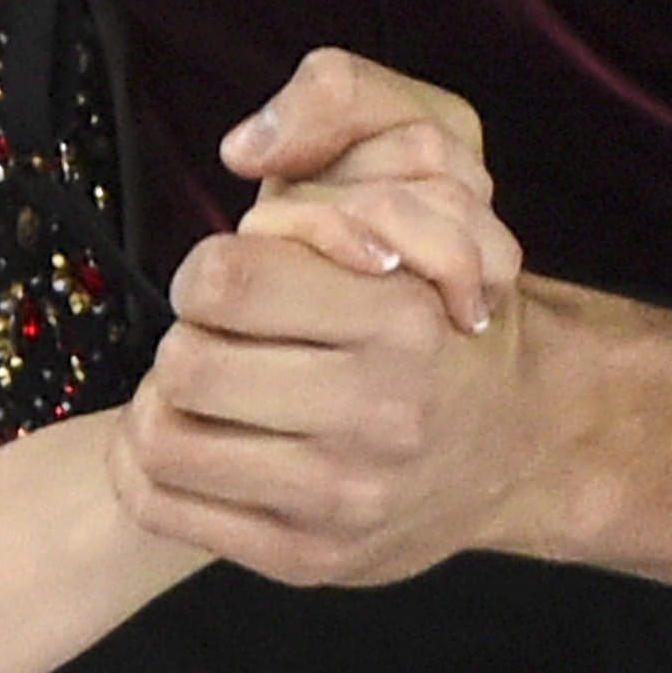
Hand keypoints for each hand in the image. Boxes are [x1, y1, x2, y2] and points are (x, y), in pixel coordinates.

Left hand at [112, 51, 536, 586]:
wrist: (525, 442)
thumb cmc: (444, 303)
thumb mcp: (428, 174)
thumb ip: (344, 114)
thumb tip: (244, 150)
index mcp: (400, 317)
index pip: (222, 281)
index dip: (210, 269)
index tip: (236, 279)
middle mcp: (377, 414)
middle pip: (184, 365)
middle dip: (188, 338)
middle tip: (221, 340)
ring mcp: (341, 497)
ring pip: (163, 439)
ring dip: (163, 405)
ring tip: (203, 390)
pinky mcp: (307, 558)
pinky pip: (163, 506)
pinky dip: (146, 466)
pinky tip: (189, 442)